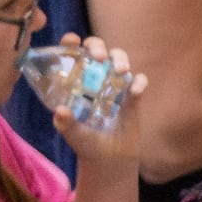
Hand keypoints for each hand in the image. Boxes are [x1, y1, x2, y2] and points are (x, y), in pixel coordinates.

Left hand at [43, 38, 147, 167]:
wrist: (109, 160)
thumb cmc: (85, 142)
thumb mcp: (70, 133)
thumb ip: (65, 122)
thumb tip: (61, 111)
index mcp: (76, 78)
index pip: (72, 53)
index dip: (71, 42)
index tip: (72, 40)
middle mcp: (95, 76)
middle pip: (97, 49)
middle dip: (98, 47)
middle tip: (98, 56)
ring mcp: (115, 84)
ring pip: (119, 59)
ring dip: (120, 59)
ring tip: (121, 70)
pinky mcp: (132, 97)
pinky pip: (138, 83)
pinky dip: (139, 82)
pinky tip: (137, 89)